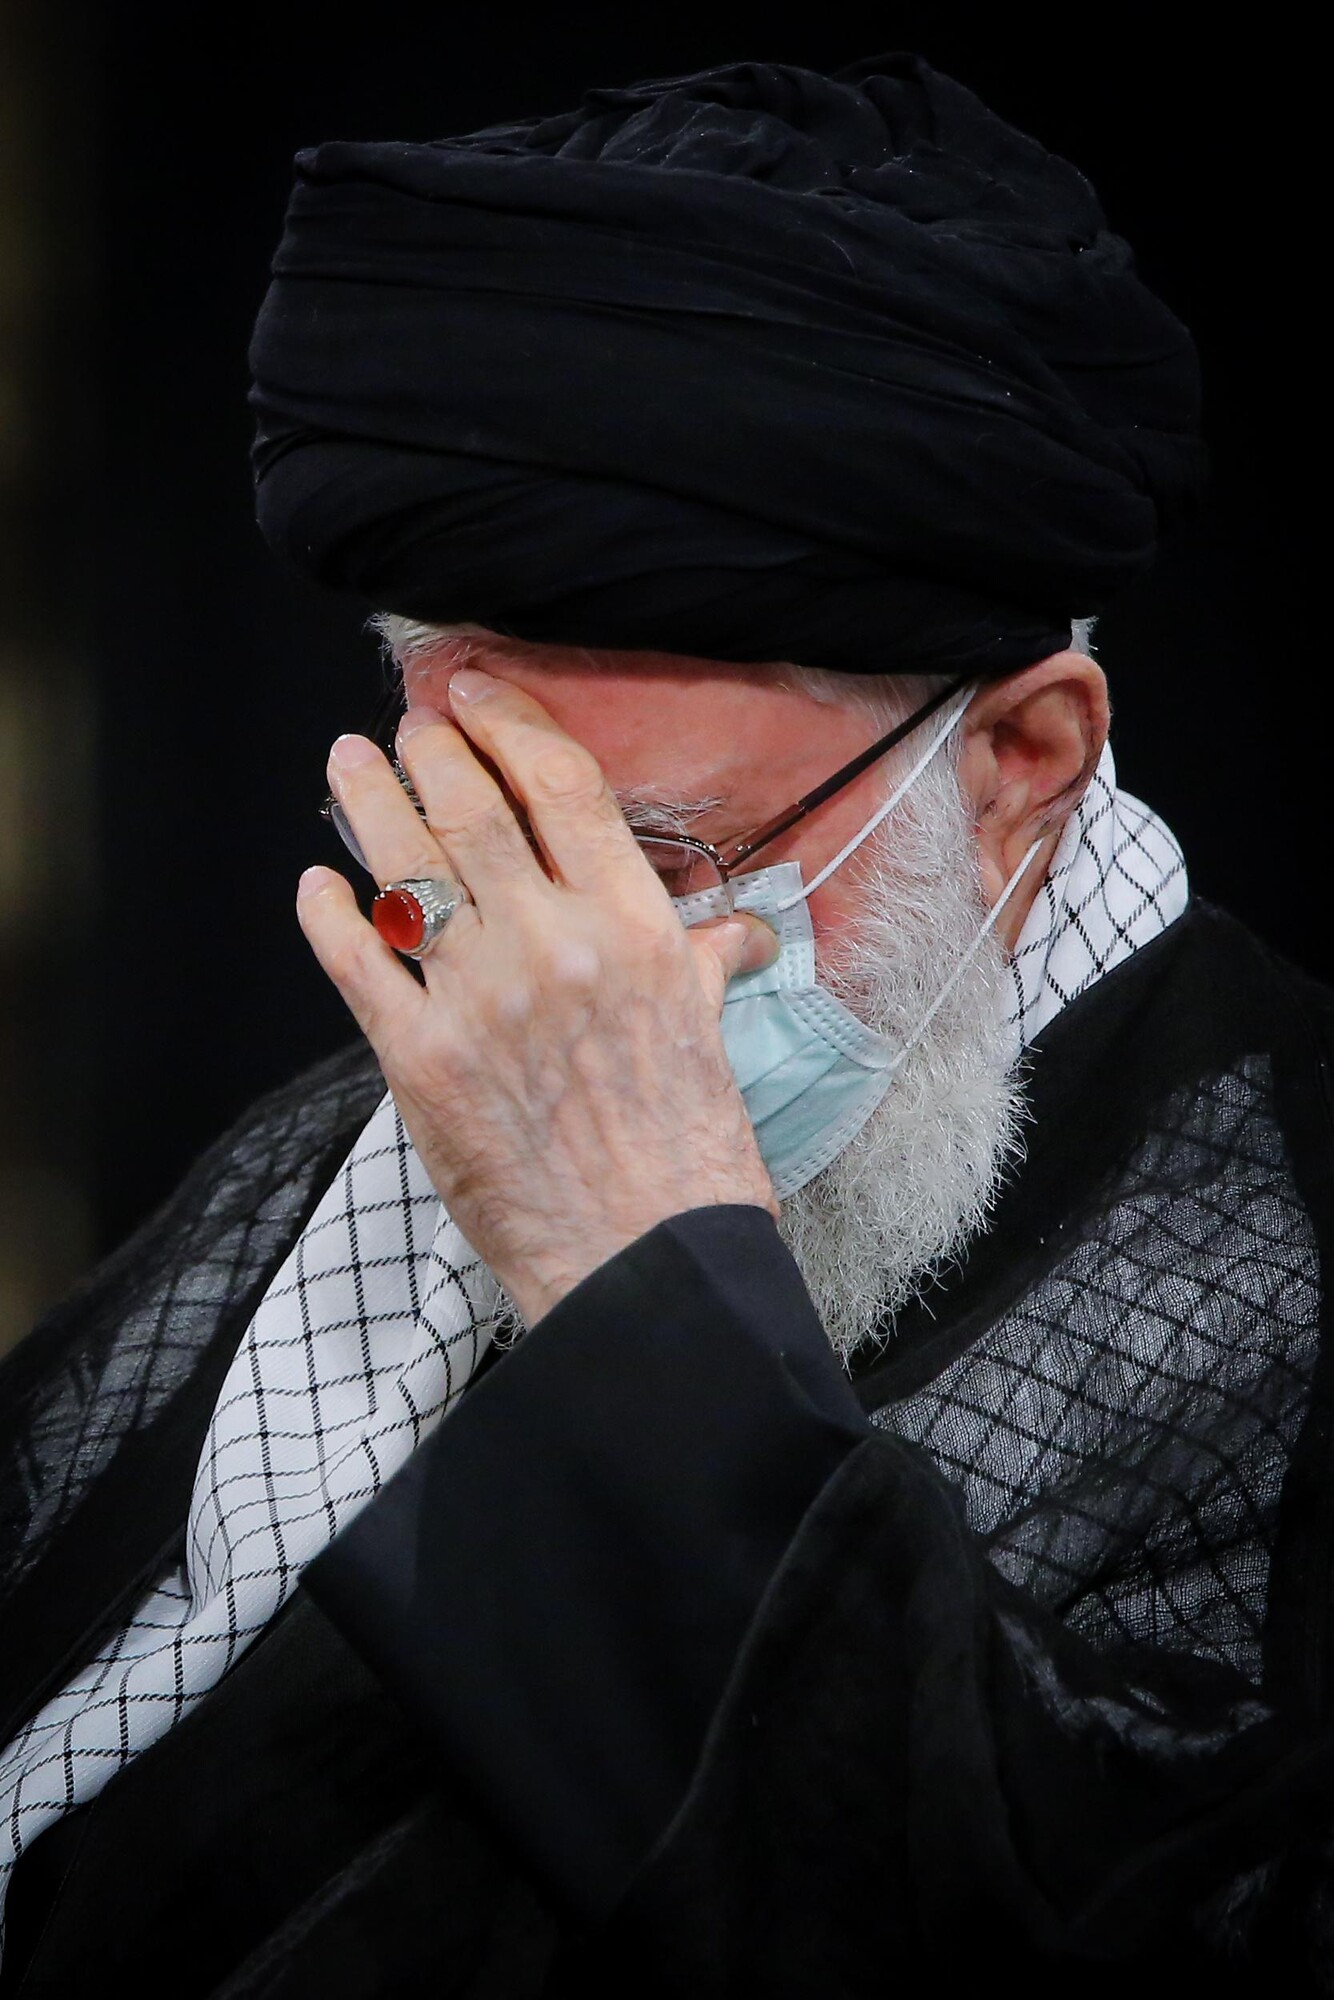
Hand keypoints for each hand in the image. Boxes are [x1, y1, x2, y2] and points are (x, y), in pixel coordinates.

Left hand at [297, 667, 778, 1324]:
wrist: (644, 1255)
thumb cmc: (689, 1154)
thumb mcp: (710, 1035)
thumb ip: (705, 963)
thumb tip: (739, 934)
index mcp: (635, 926)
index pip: (561, 786)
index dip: (510, 723)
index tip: (477, 693)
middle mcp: (554, 942)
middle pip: (472, 808)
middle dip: (428, 748)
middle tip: (407, 723)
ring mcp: (479, 997)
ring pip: (406, 866)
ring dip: (367, 802)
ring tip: (348, 763)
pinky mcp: (420, 1058)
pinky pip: (357, 963)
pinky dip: (329, 915)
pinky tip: (318, 885)